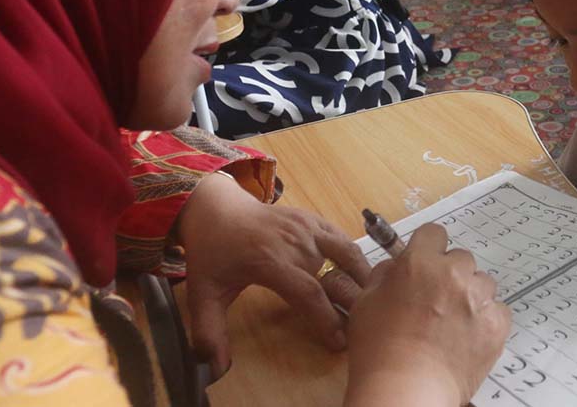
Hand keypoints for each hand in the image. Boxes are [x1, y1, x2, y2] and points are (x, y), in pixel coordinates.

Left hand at [177, 172, 370, 378]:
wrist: (217, 208)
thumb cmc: (213, 252)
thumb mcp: (202, 292)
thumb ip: (209, 331)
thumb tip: (216, 367)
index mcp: (270, 261)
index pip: (308, 293)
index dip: (326, 318)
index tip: (338, 342)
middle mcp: (295, 242)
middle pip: (334, 275)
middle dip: (352, 302)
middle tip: (365, 326)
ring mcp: (307, 227)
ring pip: (346, 252)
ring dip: (362, 276)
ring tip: (375, 299)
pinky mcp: (313, 219)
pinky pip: (342, 238)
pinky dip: (355, 256)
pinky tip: (362, 273)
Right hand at [344, 224, 509, 406]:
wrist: (406, 389)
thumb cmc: (378, 350)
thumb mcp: (365, 303)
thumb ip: (384, 275)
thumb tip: (396, 266)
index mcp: (420, 262)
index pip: (434, 233)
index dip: (429, 249)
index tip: (426, 264)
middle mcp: (453, 273)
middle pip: (461, 259)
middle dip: (450, 275)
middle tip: (436, 301)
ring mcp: (479, 298)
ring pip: (482, 284)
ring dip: (470, 296)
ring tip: (452, 324)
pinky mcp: (497, 324)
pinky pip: (497, 310)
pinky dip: (486, 321)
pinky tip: (467, 338)